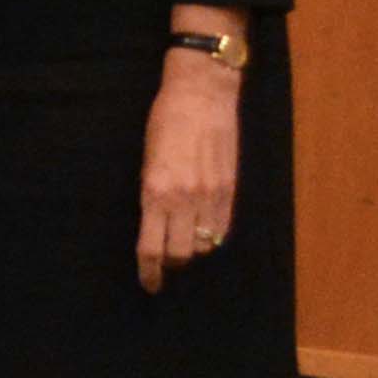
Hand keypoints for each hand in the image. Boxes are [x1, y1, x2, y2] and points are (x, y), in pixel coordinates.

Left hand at [136, 51, 243, 293]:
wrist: (202, 94)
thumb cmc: (165, 120)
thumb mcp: (146, 159)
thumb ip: (151, 194)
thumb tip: (153, 222)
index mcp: (155, 191)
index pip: (151, 248)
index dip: (149, 272)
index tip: (148, 284)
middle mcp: (183, 199)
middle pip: (179, 254)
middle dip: (170, 262)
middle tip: (164, 258)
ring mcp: (210, 195)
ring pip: (203, 245)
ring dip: (193, 248)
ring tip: (184, 238)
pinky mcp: (230, 188)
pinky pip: (222, 228)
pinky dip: (212, 235)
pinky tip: (204, 229)